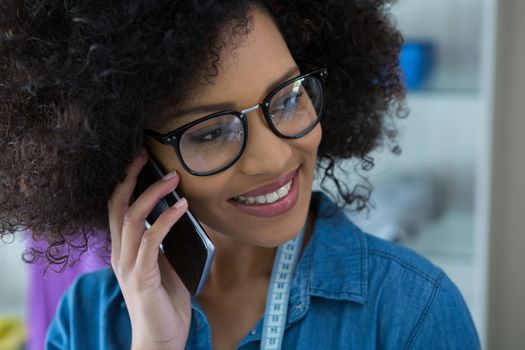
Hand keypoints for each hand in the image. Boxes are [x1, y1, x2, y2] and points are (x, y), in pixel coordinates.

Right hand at [107, 150, 190, 349]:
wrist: (161, 339)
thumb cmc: (165, 302)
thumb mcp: (166, 265)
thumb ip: (165, 243)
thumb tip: (180, 215)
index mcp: (124, 251)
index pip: (118, 209)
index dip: (125, 183)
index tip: (139, 161)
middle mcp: (120, 254)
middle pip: (118, 207)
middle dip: (130, 178)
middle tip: (146, 156)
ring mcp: (128, 265)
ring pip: (132, 218)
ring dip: (153, 194)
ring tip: (173, 178)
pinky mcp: (142, 276)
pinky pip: (152, 240)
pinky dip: (166, 220)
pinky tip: (182, 207)